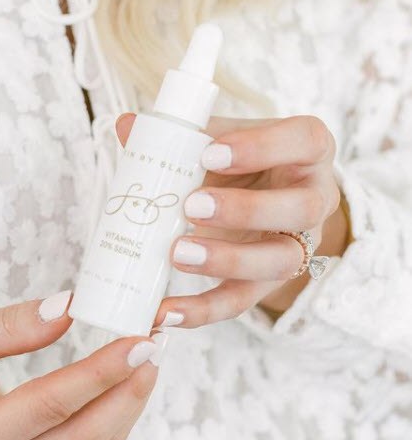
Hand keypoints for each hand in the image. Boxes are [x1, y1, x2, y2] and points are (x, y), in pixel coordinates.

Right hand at [0, 291, 162, 439]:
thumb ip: (9, 326)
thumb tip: (69, 308)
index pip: (48, 405)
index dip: (98, 372)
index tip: (137, 340)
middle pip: (82, 437)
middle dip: (126, 391)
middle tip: (155, 347)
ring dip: (128, 404)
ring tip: (150, 359)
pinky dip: (114, 417)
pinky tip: (128, 384)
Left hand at [116, 114, 347, 326]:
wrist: (259, 204)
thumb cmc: (240, 166)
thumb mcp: (220, 143)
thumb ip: (181, 136)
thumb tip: (127, 127)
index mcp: (306, 151)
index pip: (305, 140)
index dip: (262, 147)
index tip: (209, 152)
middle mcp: (313, 199)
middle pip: (301, 208)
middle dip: (246, 210)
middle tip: (191, 207)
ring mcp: (296, 246)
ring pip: (279, 261)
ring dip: (227, 261)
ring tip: (177, 255)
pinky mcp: (267, 283)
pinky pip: (242, 300)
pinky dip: (202, 310)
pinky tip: (164, 312)